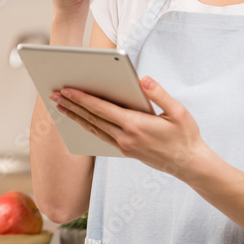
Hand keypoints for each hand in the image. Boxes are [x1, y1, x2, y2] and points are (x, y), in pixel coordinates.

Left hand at [49, 76, 205, 177]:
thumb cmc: (185, 135)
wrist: (189, 164)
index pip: (102, 109)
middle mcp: (125, 137)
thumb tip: (142, 79)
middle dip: (72, 105)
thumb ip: (159, 94)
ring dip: (75, 116)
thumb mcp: (178, 111)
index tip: (67, 90)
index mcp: (136, 125)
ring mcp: (124, 146)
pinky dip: (88, 126)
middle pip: (92, 119)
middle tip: (54, 94)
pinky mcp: (125, 151)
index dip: (83, 99)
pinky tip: (80, 120)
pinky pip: (101, 136)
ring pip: (93, 129)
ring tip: (60, 106)